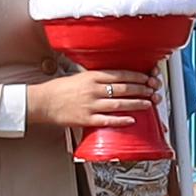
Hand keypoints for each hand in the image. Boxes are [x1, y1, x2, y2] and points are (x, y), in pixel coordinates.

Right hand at [38, 66, 157, 140]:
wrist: (42, 102)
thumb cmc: (58, 90)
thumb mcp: (79, 77)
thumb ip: (96, 78)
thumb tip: (112, 79)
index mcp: (92, 77)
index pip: (120, 75)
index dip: (137, 76)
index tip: (147, 78)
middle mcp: (93, 89)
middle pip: (124, 88)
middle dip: (142, 89)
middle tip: (153, 90)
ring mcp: (91, 105)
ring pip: (120, 103)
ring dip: (137, 103)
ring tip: (148, 104)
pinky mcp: (86, 119)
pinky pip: (108, 120)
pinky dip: (121, 120)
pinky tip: (132, 120)